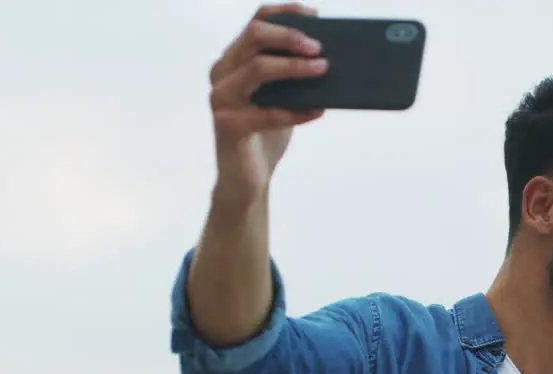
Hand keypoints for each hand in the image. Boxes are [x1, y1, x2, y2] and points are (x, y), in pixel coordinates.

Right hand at [208, 3, 328, 201]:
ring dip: (294, 68)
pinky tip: (318, 111)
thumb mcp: (283, 97)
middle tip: (320, 48)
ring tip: (323, 70)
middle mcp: (223, 72)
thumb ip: (294, 76)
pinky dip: (296, 112)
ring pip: (257, 68)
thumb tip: (331, 57)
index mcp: (235, 59)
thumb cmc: (267, 133)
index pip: (257, 21)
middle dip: (290, 36)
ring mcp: (221, 98)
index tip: (316, 14)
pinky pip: (265, 113)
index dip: (285, 12)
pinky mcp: (227, 125)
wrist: (247, 178)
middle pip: (255, 36)